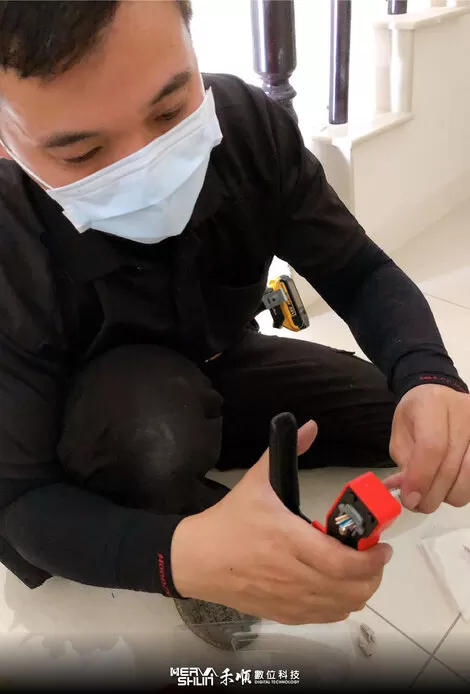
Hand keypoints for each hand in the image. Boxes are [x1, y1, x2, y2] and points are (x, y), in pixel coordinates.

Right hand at [171, 421, 391, 624]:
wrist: (197, 558)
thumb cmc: (230, 519)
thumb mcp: (256, 480)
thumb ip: (287, 451)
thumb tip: (311, 426)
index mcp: (287, 539)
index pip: (340, 561)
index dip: (370, 559)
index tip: (382, 546)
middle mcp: (290, 574)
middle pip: (348, 589)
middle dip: (372, 575)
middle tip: (376, 558)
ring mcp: (287, 598)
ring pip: (339, 607)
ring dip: (359, 592)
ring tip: (362, 573)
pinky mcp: (281, 613)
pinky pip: (323, 618)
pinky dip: (339, 606)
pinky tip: (339, 589)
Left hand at [387, 384, 469, 512]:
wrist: (440, 396)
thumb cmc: (416, 416)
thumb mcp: (401, 433)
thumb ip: (405, 463)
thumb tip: (410, 495)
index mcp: (433, 404)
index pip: (432, 446)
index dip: (421, 478)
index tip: (409, 498)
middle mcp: (464, 413)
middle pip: (452, 466)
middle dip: (432, 494)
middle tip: (418, 505)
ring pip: (469, 476)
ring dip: (448, 495)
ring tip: (433, 494)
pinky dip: (463, 489)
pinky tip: (449, 486)